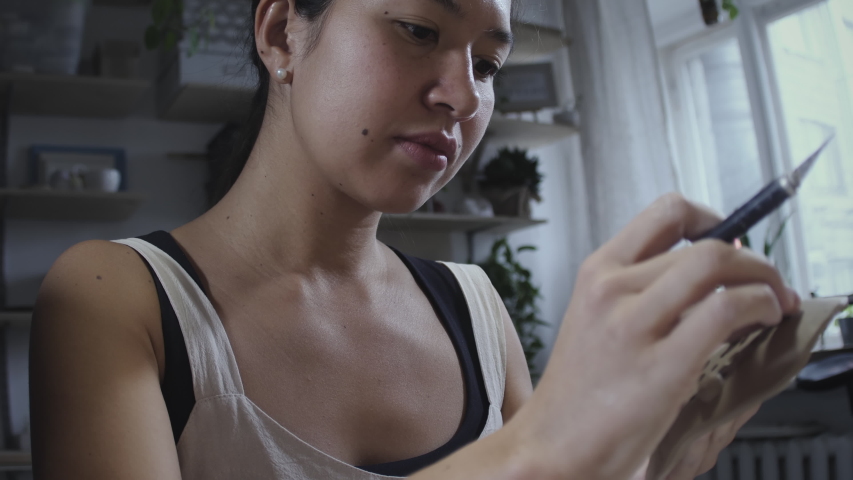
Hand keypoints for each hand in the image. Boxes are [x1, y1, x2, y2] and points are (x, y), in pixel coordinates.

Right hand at [507, 194, 798, 479]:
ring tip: (772, 302)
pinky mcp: (659, 364)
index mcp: (597, 272)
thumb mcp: (600, 320)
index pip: (665, 213)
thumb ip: (647, 289)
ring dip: (762, 279)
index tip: (731, 239)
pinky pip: (724, 310)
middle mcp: (611, 288)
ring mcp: (632, 324)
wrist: (553, 442)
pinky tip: (761, 321)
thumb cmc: (581, 390)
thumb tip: (714, 264)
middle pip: (703, 244)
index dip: (711, 218)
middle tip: (768, 283)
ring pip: (714, 264)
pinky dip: (758, 306)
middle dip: (753, 261)